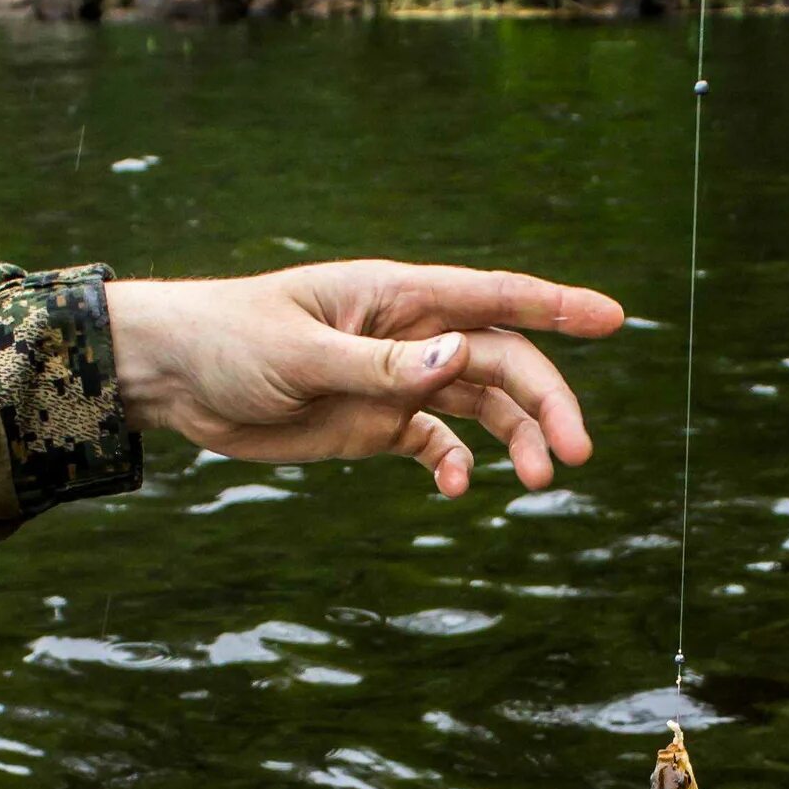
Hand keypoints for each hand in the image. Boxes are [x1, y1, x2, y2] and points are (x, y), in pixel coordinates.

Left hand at [105, 262, 625, 497]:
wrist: (175, 377)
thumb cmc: (229, 340)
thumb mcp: (301, 354)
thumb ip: (382, 363)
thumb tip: (462, 358)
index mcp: (396, 295)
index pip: (492, 296)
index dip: (556, 305)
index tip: (614, 317)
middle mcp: (410, 335)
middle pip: (502, 363)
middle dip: (547, 403)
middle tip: (576, 453)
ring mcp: (397, 381)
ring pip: (481, 408)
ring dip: (515, 441)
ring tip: (538, 482)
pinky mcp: (376, 424)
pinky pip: (437, 446)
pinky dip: (456, 468)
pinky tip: (458, 492)